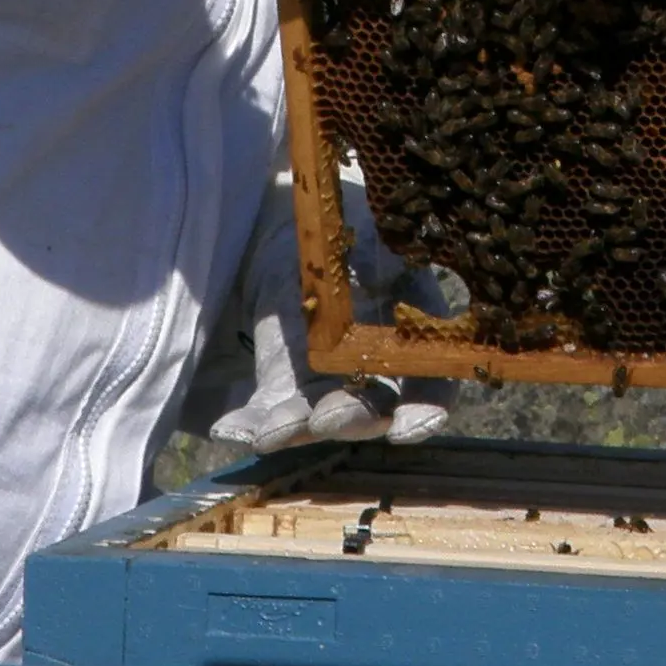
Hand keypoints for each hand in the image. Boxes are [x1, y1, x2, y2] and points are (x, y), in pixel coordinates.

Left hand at [199, 173, 450, 451]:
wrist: (301, 234)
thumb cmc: (355, 233)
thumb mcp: (380, 239)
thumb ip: (390, 260)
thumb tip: (390, 269)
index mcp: (414, 342)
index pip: (432, 390)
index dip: (424, 412)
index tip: (405, 428)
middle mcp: (374, 375)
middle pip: (371, 414)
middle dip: (351, 421)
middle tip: (327, 418)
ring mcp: (325, 386)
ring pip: (317, 421)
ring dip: (296, 429)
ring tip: (270, 432)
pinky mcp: (282, 386)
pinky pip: (267, 413)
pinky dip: (249, 424)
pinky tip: (232, 428)